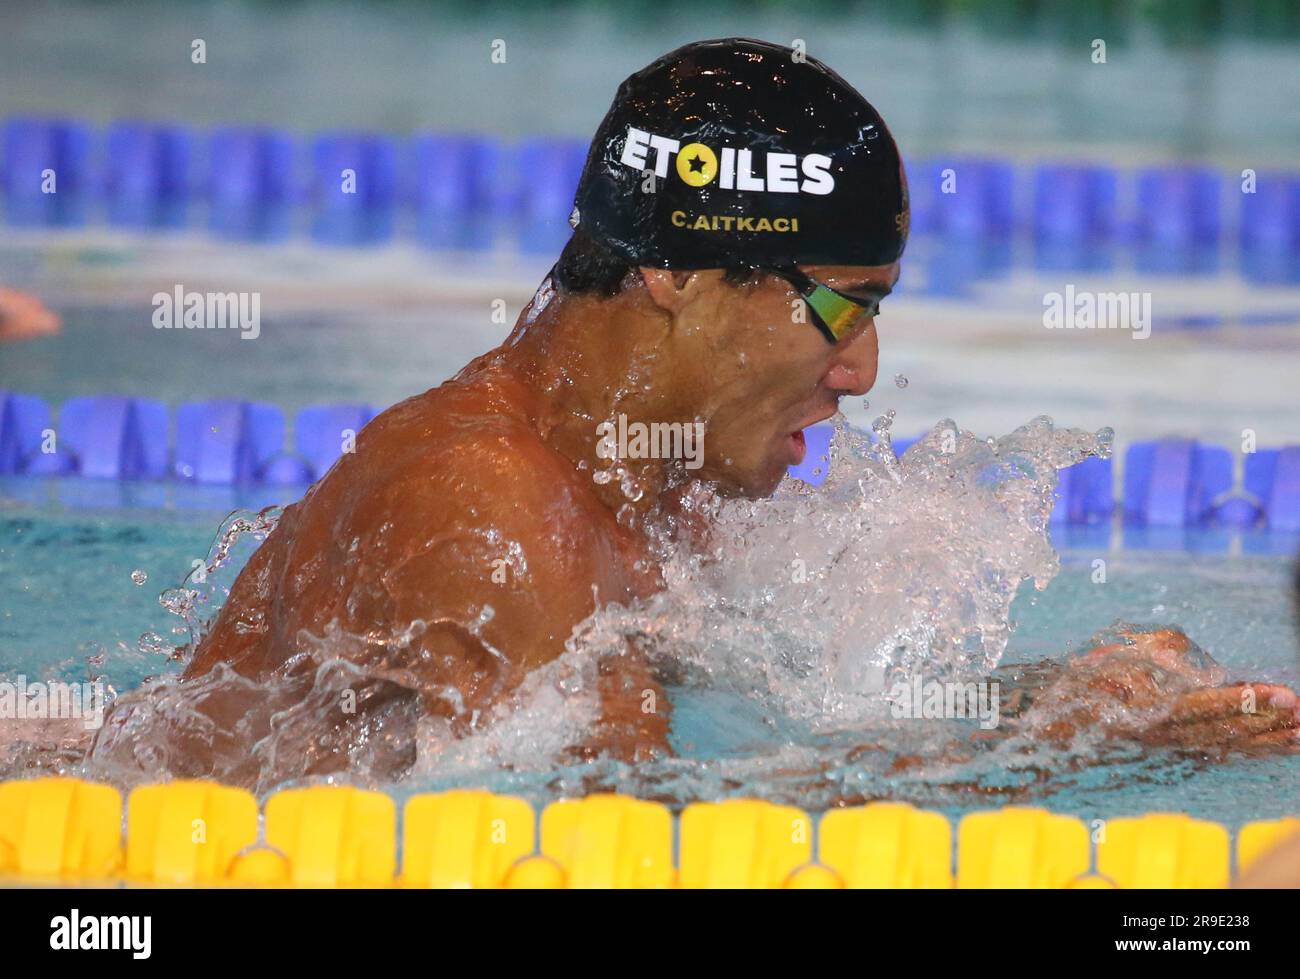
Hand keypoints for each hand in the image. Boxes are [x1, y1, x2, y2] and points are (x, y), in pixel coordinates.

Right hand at [1017, 626, 1299, 751]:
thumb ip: (1158, 655)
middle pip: (1224, 731)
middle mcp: (1163, 734)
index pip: (1205, 707)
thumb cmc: (1081, 684)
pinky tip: (1274, 745)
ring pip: (1226, 744)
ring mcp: (1170, 745)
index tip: (1283, 694)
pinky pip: (1218, 750)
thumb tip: (1195, 661)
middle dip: (1268, 724)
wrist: (1051, 724)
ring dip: (1267, 741)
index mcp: (1146, 710)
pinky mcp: (1174, 748)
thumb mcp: (1112, 659)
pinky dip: (1250, 748)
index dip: (1245, 702)